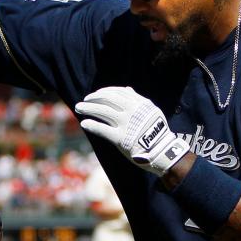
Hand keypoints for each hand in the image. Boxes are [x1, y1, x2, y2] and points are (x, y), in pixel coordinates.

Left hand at [75, 86, 189, 175]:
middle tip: (82, 102)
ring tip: (78, 109)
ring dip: (88, 109)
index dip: (103, 92)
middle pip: (107, 99)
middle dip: (92, 99)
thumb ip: (138, 100)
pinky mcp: (121, 138)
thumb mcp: (151, 111)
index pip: (117, 92)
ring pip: (102, 112)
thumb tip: (127, 89)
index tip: (94, 95)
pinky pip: (102, 129)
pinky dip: (91, 125)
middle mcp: (132, 111)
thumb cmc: (156, 132)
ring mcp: (126, 124)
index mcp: (139, 103)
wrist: (162, 151)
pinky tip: (84, 124)